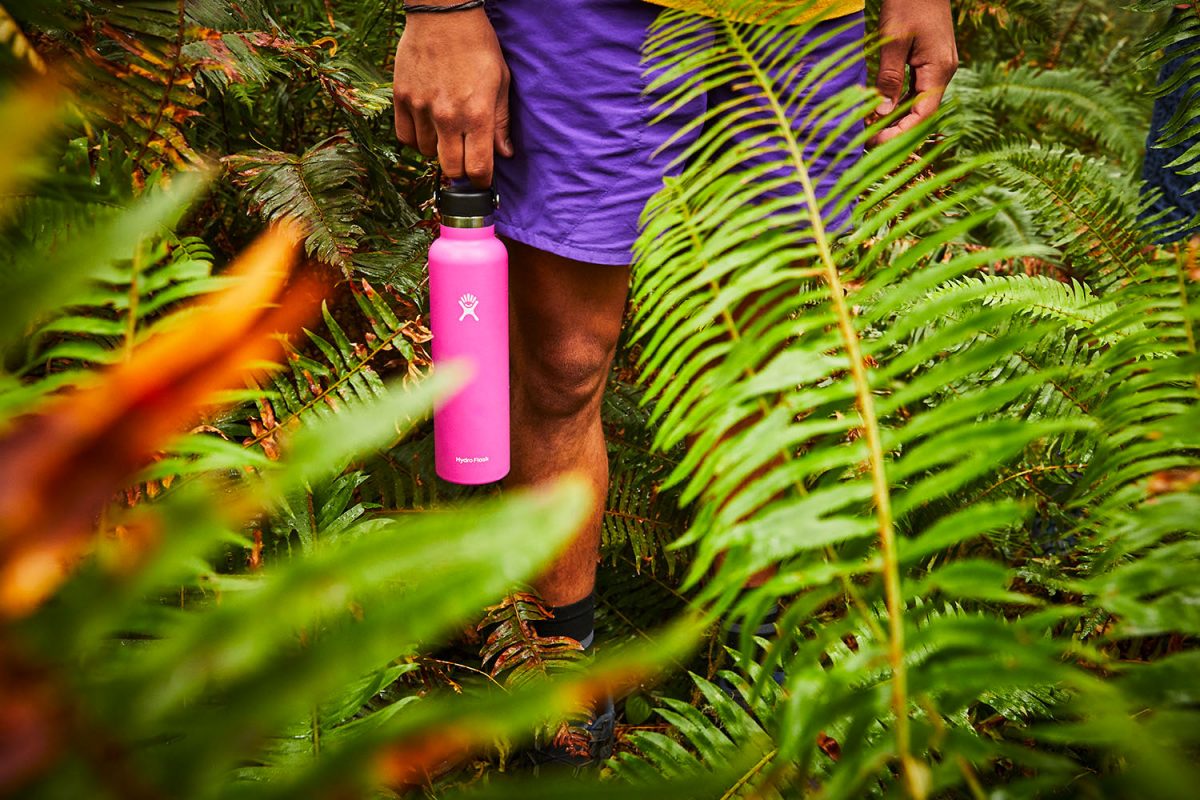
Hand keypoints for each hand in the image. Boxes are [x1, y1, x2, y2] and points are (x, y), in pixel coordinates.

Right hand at [393, 6, 512, 185]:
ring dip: (438, 150)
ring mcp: (421, 108)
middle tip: (465, 157)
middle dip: (460, 170)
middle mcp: (447, 116)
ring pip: (426, 154)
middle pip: (450, 169)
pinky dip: (416, 138)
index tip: (482, 179)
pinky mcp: (401, 98)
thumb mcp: (500, 82)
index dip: (481, 181)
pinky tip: (427, 126)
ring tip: (446, 131)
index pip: (477, 169)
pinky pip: (405, 137)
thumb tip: (504, 154)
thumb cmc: (478, 46)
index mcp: (477, 114)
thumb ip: (501, 122)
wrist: (443, 13)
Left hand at [871, 0, 958, 144]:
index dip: (899, 135)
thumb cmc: (909, 2)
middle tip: (867, 143)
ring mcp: (938, 66)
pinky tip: (879, 109)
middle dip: (895, 131)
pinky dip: (898, 101)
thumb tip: (882, 113)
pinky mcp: (930, 61)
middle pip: (921, 113)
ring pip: (918, 103)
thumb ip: (889, 78)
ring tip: (869, 129)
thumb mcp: (893, 41)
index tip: (875, 144)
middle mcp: (943, 72)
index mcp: (939, 69)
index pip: (923, 116)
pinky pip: (916, 89)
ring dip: (896, 118)